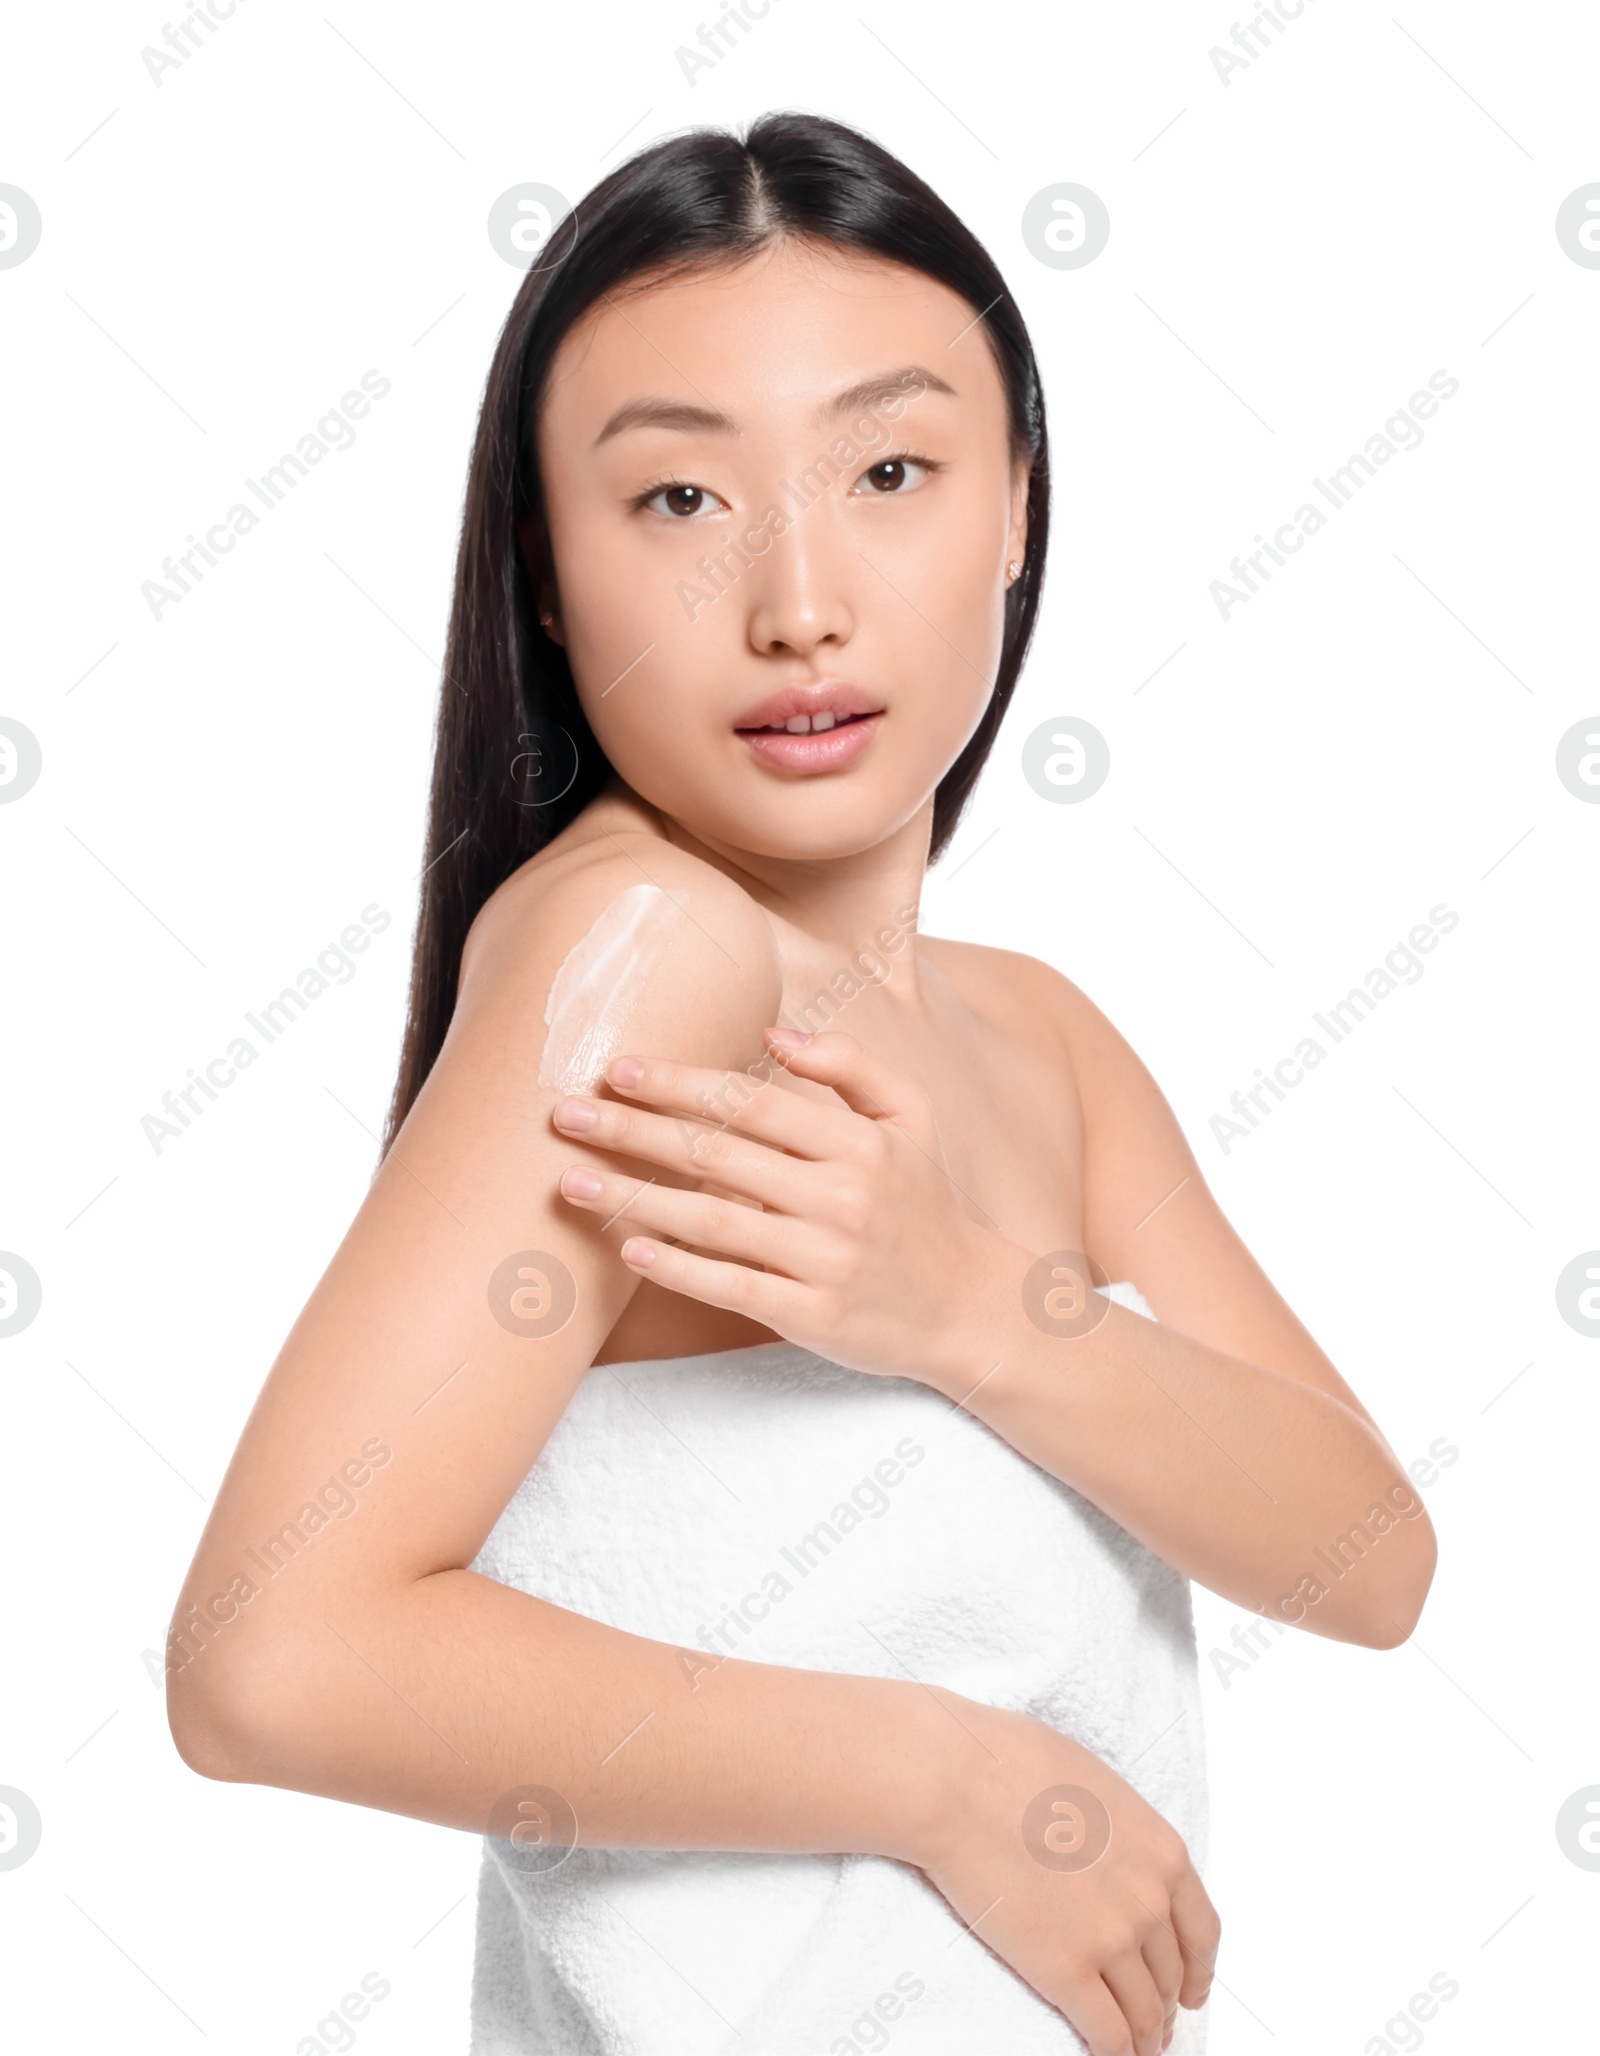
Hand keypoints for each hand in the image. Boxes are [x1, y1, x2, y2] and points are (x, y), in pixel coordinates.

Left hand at [550, 1027, 1022, 1389]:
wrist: (965, 1306)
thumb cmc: (922, 1204)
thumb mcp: (910, 1118)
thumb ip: (849, 1066)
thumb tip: (775, 1033)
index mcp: (856, 1142)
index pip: (750, 1102)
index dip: (680, 1082)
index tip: (619, 1068)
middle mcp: (839, 1197)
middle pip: (716, 1154)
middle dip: (633, 1130)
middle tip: (564, 1113)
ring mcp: (823, 1259)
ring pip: (712, 1221)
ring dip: (633, 1198)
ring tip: (570, 1181)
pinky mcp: (810, 1315)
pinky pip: (730, 1286)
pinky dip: (677, 1268)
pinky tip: (628, 1250)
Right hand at [917, 1700, 1218, 2055]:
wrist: (958, 1782)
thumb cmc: (1011, 1764)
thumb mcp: (1096, 1785)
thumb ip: (1122, 1832)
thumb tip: (1114, 1854)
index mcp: (1162, 1851)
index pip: (1201, 1930)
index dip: (1198, 1968)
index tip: (1191, 1988)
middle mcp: (1149, 1901)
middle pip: (1169, 1974)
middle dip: (1164, 2004)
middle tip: (1156, 2023)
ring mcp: (1111, 1940)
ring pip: (1144, 2012)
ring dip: (1144, 2038)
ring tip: (1136, 2049)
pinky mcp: (1066, 1971)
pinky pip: (1107, 2032)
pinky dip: (1116, 2054)